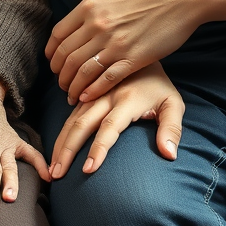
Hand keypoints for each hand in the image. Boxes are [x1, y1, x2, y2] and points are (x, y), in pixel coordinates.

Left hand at [45, 0, 204, 104]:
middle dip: (59, 74)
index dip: (52, 53)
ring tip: (71, 94)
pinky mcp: (132, 58)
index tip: (53, 63)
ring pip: (82, 71)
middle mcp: (97, 25)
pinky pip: (106, 79)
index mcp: (90, 7)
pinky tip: (87, 97)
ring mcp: (114, 43)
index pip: (58, 35)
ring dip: (72, 86)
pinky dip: (92, 90)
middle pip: (67, 56)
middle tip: (61, 83)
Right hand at [49, 62, 183, 178]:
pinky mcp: (85, 93)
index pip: (110, 127)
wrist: (141, 50)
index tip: (88, 170)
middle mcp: (105, 95)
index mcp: (127, 100)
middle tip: (57, 174)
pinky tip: (55, 149)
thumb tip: (169, 155)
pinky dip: (61, 132)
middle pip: (82, 124)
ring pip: (71, 119)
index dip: (98, 148)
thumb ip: (172, 129)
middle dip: (68, 150)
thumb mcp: (173, 103)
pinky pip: (69, 113)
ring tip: (52, 168)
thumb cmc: (159, 85)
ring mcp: (92, 94)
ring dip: (60, 143)